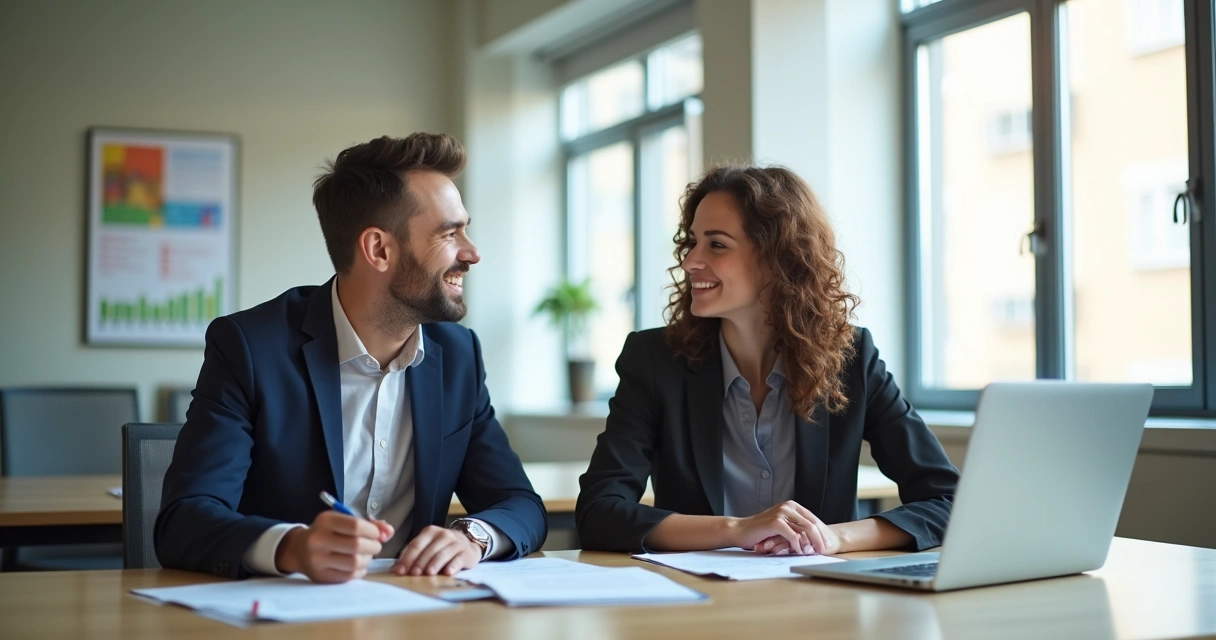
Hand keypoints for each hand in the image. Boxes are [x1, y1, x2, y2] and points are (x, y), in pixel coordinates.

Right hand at [275, 511, 393, 582]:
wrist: (300, 550)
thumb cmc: (328, 532)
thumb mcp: (343, 521)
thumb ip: (369, 524)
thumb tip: (389, 532)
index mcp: (325, 521)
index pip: (356, 526)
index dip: (373, 531)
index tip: (376, 534)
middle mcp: (318, 540)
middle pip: (357, 545)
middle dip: (374, 546)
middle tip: (375, 546)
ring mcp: (318, 560)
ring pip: (354, 562)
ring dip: (368, 559)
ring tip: (367, 555)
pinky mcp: (321, 576)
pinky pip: (350, 576)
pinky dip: (360, 570)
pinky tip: (358, 565)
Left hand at [392, 525, 482, 576]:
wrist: (468, 544)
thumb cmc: (443, 548)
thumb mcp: (428, 546)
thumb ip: (414, 555)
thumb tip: (396, 570)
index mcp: (430, 532)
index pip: (416, 545)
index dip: (407, 559)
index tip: (399, 571)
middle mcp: (443, 535)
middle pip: (428, 550)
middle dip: (420, 563)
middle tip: (413, 574)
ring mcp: (456, 543)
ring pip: (443, 554)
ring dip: (434, 564)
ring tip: (428, 574)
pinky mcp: (466, 552)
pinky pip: (458, 559)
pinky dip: (453, 566)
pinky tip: (447, 573)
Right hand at [727, 500, 838, 555]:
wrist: (740, 530)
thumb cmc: (760, 531)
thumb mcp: (781, 527)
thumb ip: (794, 528)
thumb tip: (812, 541)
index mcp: (791, 506)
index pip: (812, 519)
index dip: (820, 533)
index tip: (825, 544)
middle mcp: (788, 507)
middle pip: (811, 523)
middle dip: (819, 539)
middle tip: (824, 550)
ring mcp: (782, 513)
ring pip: (805, 529)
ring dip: (812, 543)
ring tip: (814, 553)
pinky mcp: (776, 522)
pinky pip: (793, 536)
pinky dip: (798, 545)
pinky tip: (800, 552)